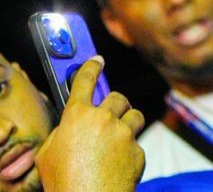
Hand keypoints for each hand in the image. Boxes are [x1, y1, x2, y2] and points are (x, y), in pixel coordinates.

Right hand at [33, 57, 144, 191]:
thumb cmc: (64, 181)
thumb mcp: (47, 155)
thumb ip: (60, 134)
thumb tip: (69, 128)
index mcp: (77, 116)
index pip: (84, 82)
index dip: (90, 68)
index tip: (96, 60)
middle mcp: (103, 119)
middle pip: (117, 98)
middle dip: (114, 106)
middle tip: (109, 118)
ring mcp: (124, 133)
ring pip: (135, 115)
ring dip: (128, 124)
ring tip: (116, 141)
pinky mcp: (139, 149)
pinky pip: (137, 144)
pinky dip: (129, 151)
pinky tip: (117, 165)